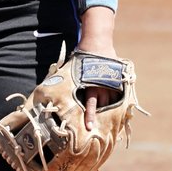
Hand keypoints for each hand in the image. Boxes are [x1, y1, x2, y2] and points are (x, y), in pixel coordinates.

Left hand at [76, 6, 117, 131]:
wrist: (97, 42)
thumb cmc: (82, 55)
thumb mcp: (72, 69)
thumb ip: (68, 81)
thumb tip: (52, 86)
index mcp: (91, 86)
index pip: (90, 105)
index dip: (89, 117)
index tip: (89, 128)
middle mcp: (103, 86)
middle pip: (103, 107)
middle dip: (102, 117)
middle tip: (100, 128)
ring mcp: (112, 83)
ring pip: (112, 102)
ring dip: (110, 110)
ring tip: (110, 120)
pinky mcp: (118, 80)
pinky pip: (119, 94)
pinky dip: (117, 100)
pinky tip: (116, 106)